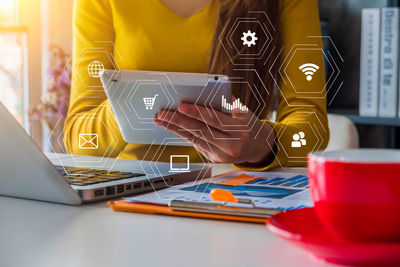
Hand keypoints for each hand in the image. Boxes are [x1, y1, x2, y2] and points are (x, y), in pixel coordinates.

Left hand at [154, 103, 275, 164]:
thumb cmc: (248, 124)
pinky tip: (172, 127)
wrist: (258, 147)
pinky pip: (195, 143)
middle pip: (201, 131)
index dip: (197, 112)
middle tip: (163, 113)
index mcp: (240, 130)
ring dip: (176, 128)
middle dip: (179, 121)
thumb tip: (202, 92)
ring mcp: (222, 155)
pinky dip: (183, 134)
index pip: (215, 119)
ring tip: (161, 119)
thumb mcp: (243, 111)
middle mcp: (231, 145)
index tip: (181, 106)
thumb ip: (225, 102)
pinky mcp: (214, 159)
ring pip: (194, 139)